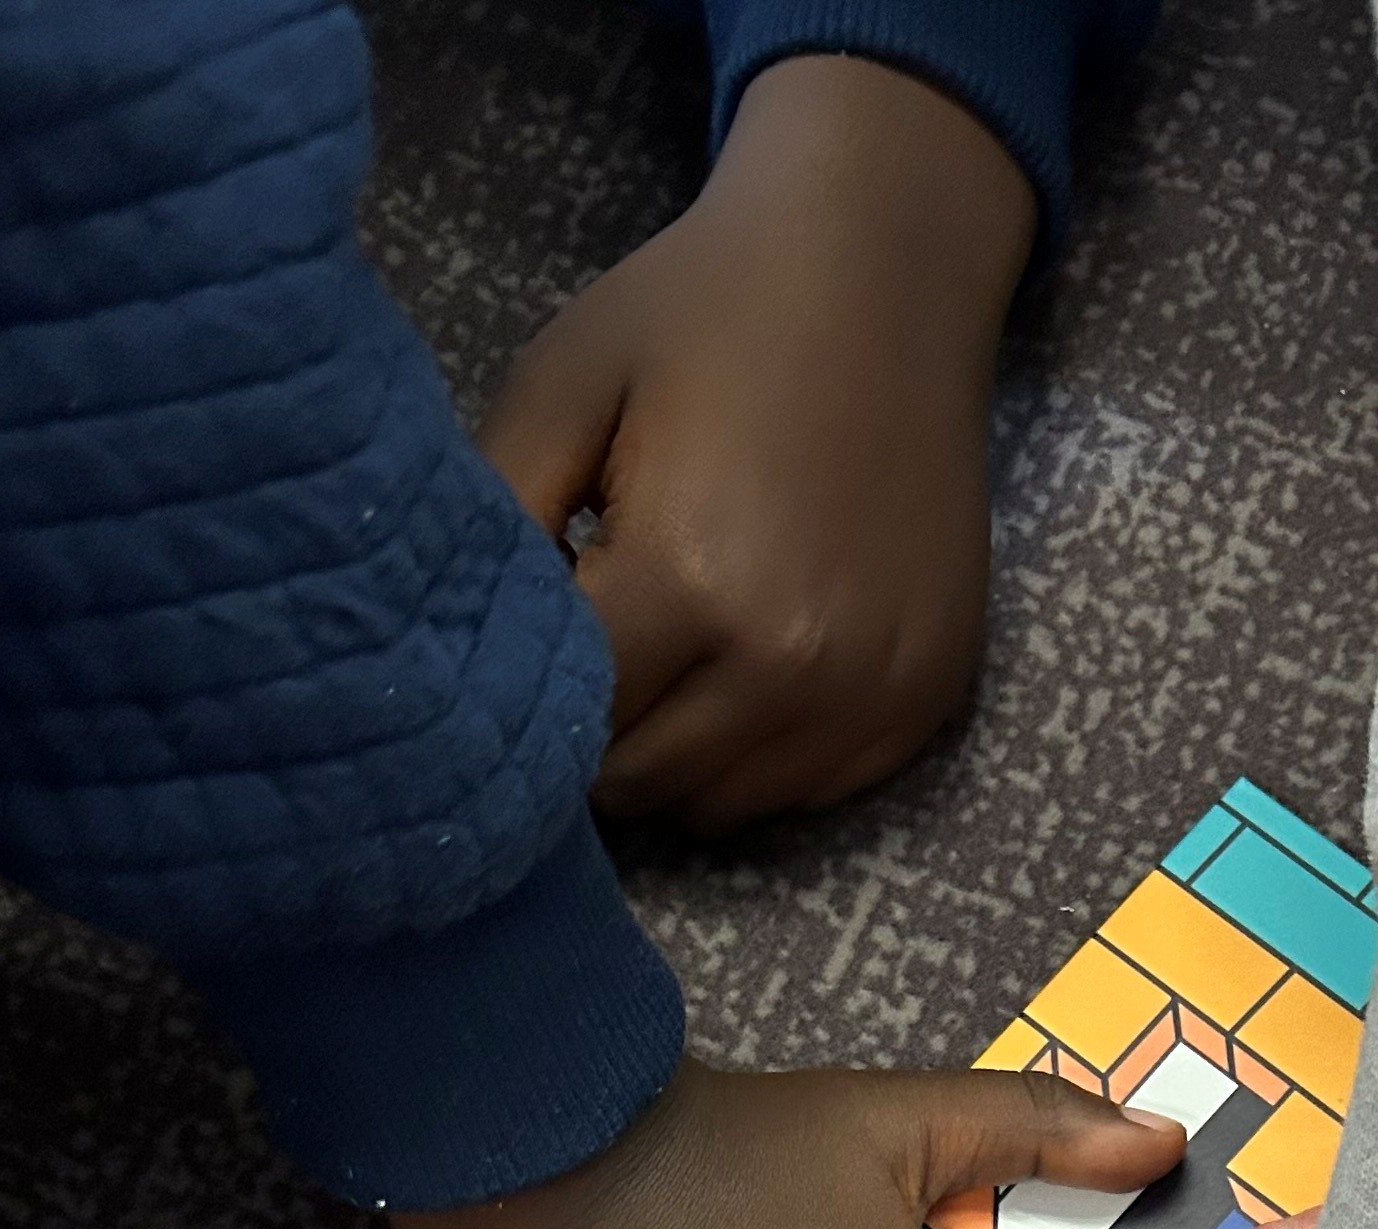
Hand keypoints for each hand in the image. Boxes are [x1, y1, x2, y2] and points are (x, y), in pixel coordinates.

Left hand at [484, 57, 1029, 830]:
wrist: (879, 271)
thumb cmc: (703, 313)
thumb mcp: (562, 387)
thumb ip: (494, 525)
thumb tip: (454, 658)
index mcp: (691, 584)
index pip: (568, 729)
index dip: (521, 707)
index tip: (509, 669)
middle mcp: (791, 666)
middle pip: (643, 786)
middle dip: (592, 744)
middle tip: (583, 660)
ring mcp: (869, 695)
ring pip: (722, 808)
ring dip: (675, 758)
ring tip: (664, 660)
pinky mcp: (922, 702)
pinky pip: (807, 793)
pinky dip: (759, 756)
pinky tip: (748, 663)